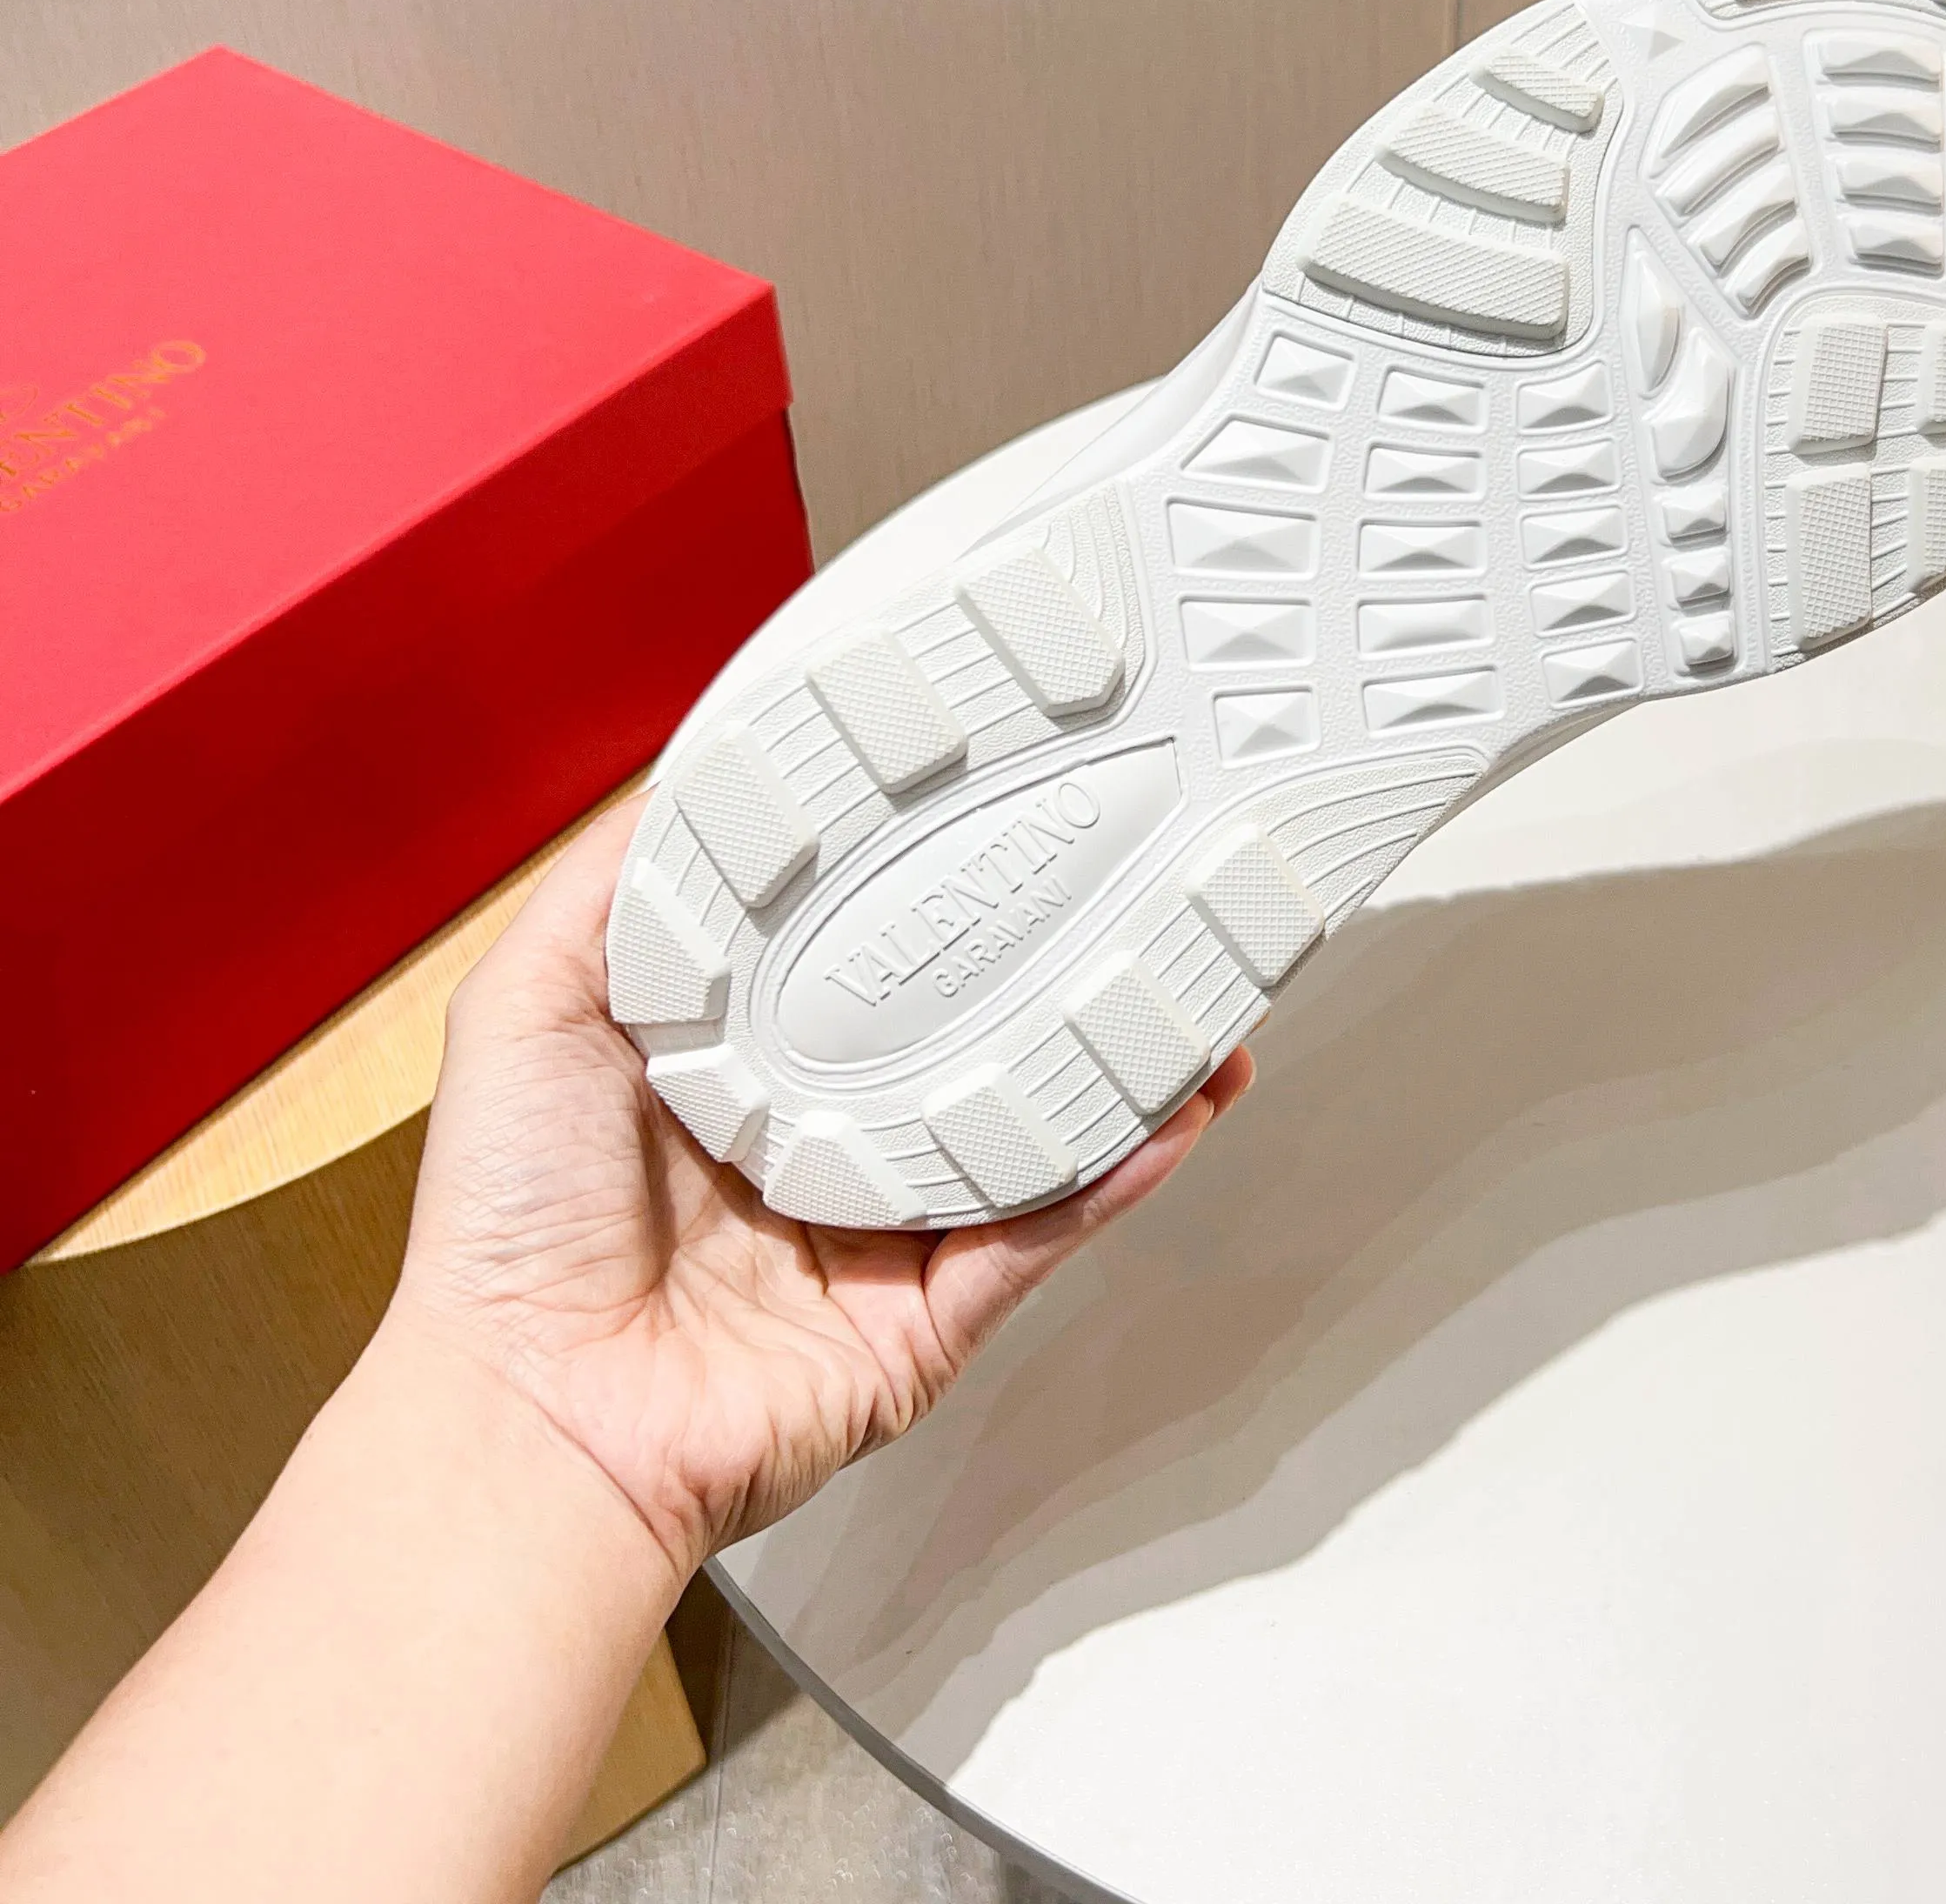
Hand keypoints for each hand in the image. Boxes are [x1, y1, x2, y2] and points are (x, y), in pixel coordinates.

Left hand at [389, 796, 1249, 1585]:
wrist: (533, 1417)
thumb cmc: (505, 1225)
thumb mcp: (529, 1003)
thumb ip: (615, 889)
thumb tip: (698, 773)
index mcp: (739, 1068)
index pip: (858, 955)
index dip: (927, 884)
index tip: (992, 807)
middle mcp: (821, 1144)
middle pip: (965, 1036)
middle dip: (1052, 969)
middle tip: (1128, 886)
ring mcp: (884, 1235)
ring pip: (1030, 1130)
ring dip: (1118, 1067)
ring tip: (1195, 990)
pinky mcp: (930, 1319)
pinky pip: (1042, 1234)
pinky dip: (1115, 1176)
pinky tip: (1175, 1109)